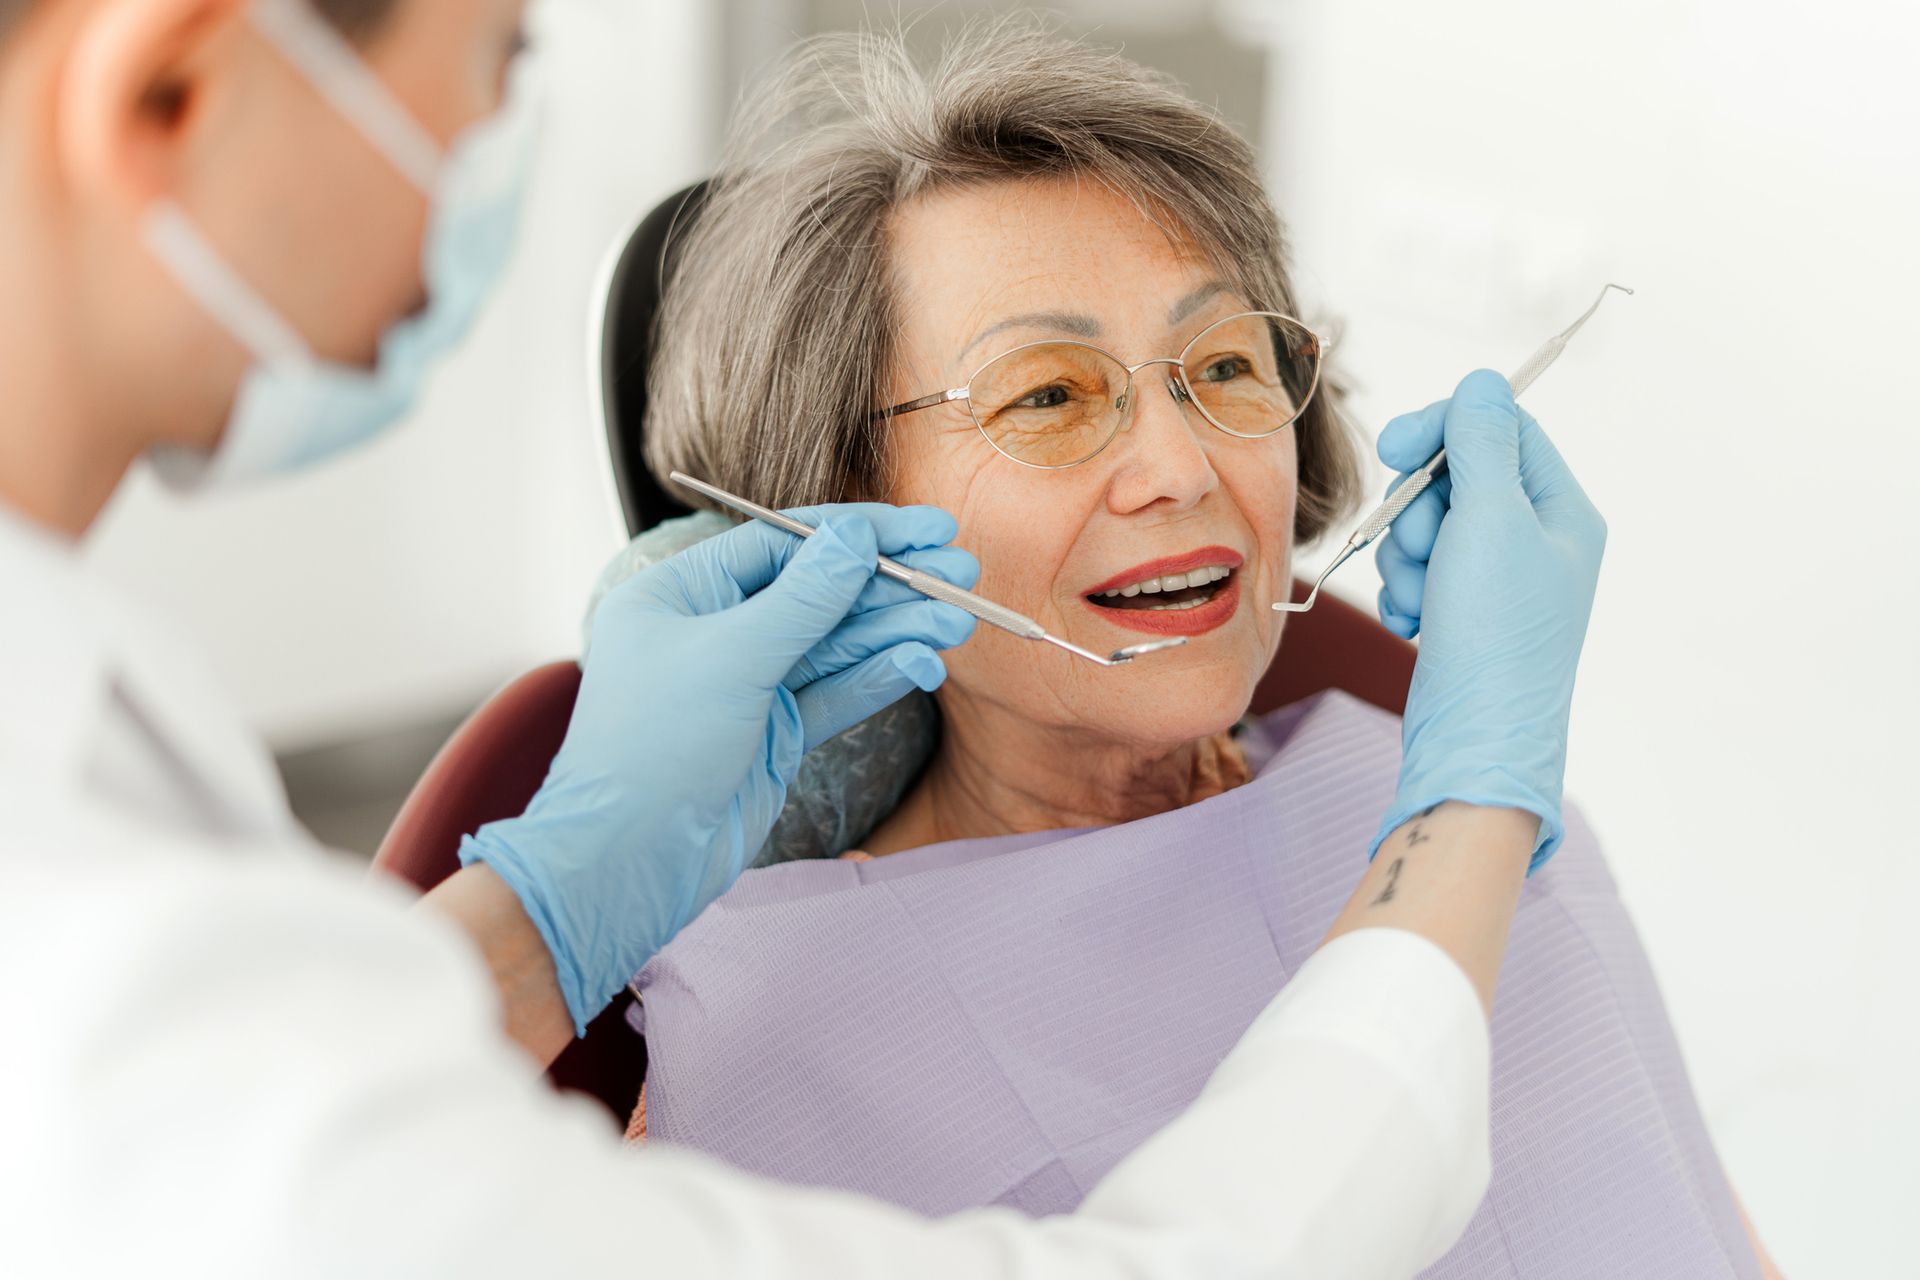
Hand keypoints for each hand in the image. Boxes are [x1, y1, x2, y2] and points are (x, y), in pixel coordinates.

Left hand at [460, 505, 978, 1032]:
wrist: (627, 864)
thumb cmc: (653, 749)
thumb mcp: (732, 657)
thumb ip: (805, 598)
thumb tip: (858, 536)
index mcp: (681, 593)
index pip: (784, 543)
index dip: (860, 533)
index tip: (929, 527)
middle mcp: (715, 631)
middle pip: (819, 592)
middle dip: (891, 584)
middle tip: (961, 574)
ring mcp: (748, 686)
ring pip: (836, 646)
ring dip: (897, 632)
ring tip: (958, 623)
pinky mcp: (774, 735)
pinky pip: (836, 694)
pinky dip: (879, 678)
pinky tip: (923, 662)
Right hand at [1370, 370, 1605, 869]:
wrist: (1478, 741)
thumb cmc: (1496, 633)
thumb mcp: (1491, 520)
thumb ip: (1481, 443)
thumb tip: (1484, 381)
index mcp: (1565, 511)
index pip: (1502, 430)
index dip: (1443, 428)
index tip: (1394, 445)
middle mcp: (1539, 542)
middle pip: (1459, 476)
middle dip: (1420, 505)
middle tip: (1421, 543)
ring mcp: (1501, 581)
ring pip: (1431, 526)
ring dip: (1408, 553)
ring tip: (1421, 595)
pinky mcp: (1465, 615)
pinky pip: (1421, 573)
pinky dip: (1407, 591)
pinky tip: (1414, 621)